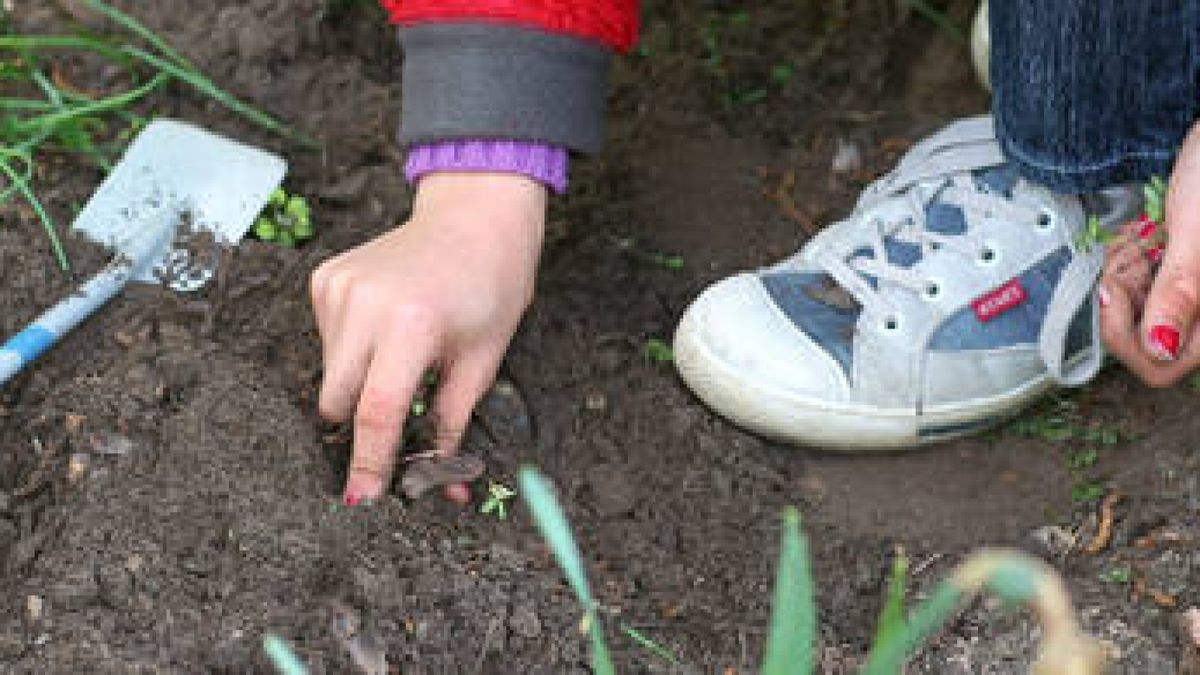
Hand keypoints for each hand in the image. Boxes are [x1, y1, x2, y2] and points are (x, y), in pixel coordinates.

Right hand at [310, 173, 545, 503]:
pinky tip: (389, 329)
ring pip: (330, 375)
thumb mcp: (482, 360)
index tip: (362, 503)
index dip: (369, 465)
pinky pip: (328, 342)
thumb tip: (442, 487)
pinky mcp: (325, 278)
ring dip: (361, 385)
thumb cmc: (492, 286)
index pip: (376, 413)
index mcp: (412, 325)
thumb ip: (452, 424)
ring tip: (405, 356)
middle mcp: (365, 304)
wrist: (476, 215)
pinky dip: (354, 352)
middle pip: (339, 402)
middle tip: (399, 425)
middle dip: (363, 427)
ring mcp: (338, 287)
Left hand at [1101, 121, 1199, 385]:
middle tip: (1132, 253)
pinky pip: (1142, 280)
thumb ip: (1181, 290)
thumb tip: (1159, 346)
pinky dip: (1132, 257)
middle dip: (1125, 295)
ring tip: (1144, 235)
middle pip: (1141, 337)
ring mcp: (1193, 291)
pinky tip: (1145, 232)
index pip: (1160, 366)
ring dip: (1127, 271)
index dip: (1124, 336)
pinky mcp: (1180, 270)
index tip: (1114, 290)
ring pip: (1136, 307)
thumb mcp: (1198, 231)